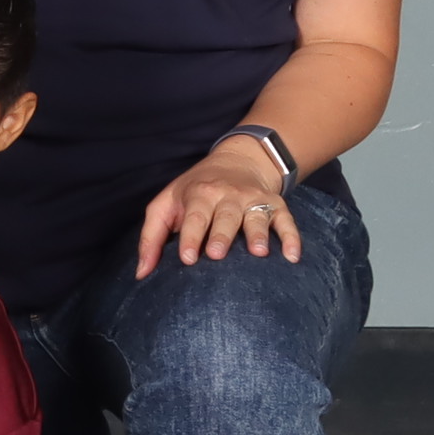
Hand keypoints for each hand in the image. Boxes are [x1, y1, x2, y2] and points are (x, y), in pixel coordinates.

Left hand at [136, 142, 301, 276]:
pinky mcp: (275, 204)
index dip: (190, 237)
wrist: (236, 160)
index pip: (194, 217)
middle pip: (225, 216)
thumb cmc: (193, 191)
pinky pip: (286, 220)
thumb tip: (140, 274)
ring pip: (256, 216)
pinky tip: (293, 257)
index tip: (188, 259)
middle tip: (217, 255)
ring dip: (258, 233)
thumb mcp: (165, 205)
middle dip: (221, 235)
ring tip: (259, 253)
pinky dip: (292, 237)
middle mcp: (227, 195)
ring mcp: (253, 199)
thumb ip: (151, 238)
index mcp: (198, 194)